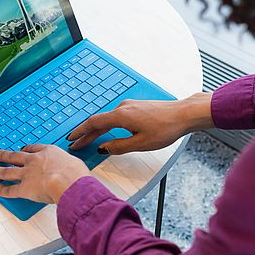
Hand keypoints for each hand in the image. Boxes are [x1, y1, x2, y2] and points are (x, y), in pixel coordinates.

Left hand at [0, 144, 89, 203]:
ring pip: (7, 171)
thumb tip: (72, 171)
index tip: (21, 150)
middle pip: (14, 156)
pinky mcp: (24, 188)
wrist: (68, 182)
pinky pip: (9, 189)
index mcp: (48, 152)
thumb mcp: (75, 164)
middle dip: (4, 155)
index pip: (33, 149)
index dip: (25, 150)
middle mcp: (34, 161)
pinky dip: (1, 189)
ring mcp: (27, 174)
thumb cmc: (76, 174)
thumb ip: (68, 167)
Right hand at [67, 92, 214, 154]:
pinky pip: (115, 116)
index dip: (80, 132)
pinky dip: (107, 125)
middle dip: (85, 133)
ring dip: (96, 130)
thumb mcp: (140, 144)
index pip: (93, 123)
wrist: (183, 114)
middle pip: (98, 121)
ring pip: (107, 119)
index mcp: (121, 116)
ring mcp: (129, 106)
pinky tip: (107, 132)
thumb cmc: (165, 128)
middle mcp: (123, 107)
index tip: (71, 139)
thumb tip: (103, 148)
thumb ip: (119, 147)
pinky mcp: (136, 107)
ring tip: (88, 140)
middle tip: (75, 143)